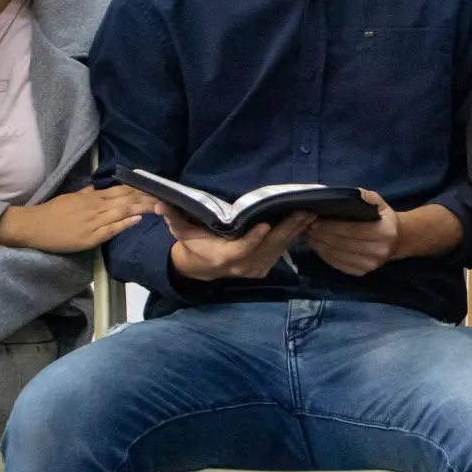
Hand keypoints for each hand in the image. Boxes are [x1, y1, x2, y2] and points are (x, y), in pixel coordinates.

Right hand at [0, 185, 157, 252]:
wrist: (33, 226)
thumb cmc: (51, 213)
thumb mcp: (70, 198)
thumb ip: (86, 194)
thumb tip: (98, 189)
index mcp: (92, 197)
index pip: (121, 190)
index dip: (139, 189)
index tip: (156, 187)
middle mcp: (95, 206)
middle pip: (126, 199)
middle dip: (147, 198)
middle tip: (167, 195)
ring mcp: (93, 221)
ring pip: (121, 212)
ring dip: (141, 208)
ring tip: (160, 206)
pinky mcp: (88, 237)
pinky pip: (109, 229)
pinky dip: (123, 224)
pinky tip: (136, 220)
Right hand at [164, 207, 314, 280]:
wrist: (202, 269)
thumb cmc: (193, 244)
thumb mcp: (181, 232)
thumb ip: (175, 218)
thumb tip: (162, 203)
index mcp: (222, 257)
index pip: (240, 250)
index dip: (253, 239)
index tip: (265, 225)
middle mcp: (241, 266)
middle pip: (267, 248)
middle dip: (286, 229)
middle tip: (302, 211)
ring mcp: (255, 269)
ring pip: (278, 249)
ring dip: (295, 231)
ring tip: (309, 213)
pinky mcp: (264, 268)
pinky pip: (281, 252)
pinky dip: (293, 238)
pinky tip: (305, 223)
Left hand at [304, 190, 400, 276]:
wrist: (396, 240)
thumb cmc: (383, 217)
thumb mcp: (377, 202)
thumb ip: (360, 197)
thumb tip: (336, 196)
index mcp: (384, 232)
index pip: (352, 229)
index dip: (332, 226)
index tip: (315, 220)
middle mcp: (379, 251)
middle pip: (343, 244)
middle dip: (322, 235)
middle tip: (307, 226)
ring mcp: (370, 265)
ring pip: (338, 256)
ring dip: (320, 246)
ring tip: (310, 235)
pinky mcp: (361, 273)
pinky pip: (338, 265)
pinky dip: (325, 255)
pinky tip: (318, 246)